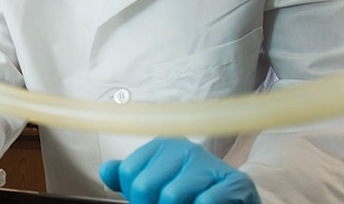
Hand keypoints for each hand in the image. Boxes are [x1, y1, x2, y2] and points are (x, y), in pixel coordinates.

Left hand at [99, 138, 259, 203]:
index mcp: (163, 145)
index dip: (136, 197)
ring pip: (170, 196)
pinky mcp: (235, 182)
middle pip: (144, 186)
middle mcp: (186, 149)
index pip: (128, 173)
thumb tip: (107, 171)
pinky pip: (204, 201)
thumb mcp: (157, 183)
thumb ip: (130, 177)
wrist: (236, 200)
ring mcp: (210, 164)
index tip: (152, 201)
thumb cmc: (192, 194)